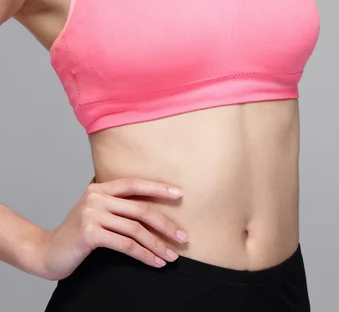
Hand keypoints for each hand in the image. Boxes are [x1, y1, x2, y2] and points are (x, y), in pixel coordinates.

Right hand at [36, 178, 187, 279]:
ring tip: (172, 256)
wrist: (46, 252)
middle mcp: (95, 198)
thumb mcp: (96, 212)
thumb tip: (153, 206)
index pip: (134, 184)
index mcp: (99, 188)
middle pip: (140, 209)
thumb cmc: (78, 234)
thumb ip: (117, 204)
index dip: (158, 188)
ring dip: (158, 244)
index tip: (180, 195)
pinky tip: (156, 262)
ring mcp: (92, 215)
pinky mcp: (90, 234)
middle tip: (183, 237)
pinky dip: (144, 255)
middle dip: (166, 224)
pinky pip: (126, 245)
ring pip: (136, 229)